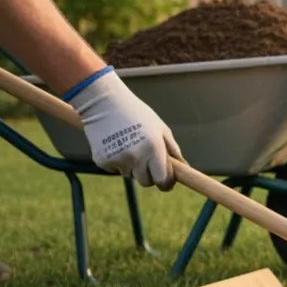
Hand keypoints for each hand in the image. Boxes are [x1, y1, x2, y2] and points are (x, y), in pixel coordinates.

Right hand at [66, 67, 183, 189]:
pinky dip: (117, 161)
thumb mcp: (161, 129)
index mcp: (154, 148)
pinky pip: (115, 170)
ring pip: (130, 175)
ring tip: (128, 145)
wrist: (104, 102)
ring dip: (132, 167)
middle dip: (148, 175)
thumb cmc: (138, 114)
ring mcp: (118, 159)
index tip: (167, 183)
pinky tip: (115, 144)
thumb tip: (184, 169)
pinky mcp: (102, 160)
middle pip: (146, 182)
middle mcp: (136, 156)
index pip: (162, 180)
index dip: (166, 183)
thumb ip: (173, 150)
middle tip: (146, 159)